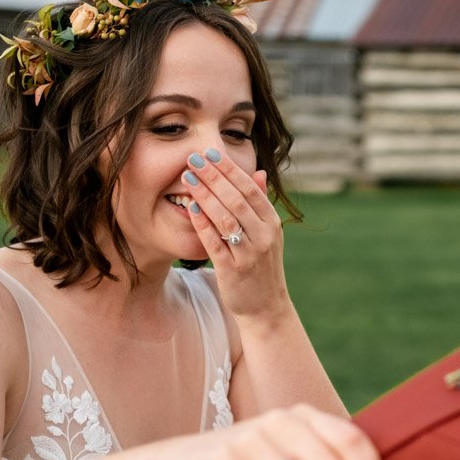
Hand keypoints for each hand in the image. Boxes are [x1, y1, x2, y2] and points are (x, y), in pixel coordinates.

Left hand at [180, 148, 287, 321]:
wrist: (266, 307)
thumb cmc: (262, 267)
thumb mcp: (268, 234)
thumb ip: (261, 204)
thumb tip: (259, 172)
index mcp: (272, 223)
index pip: (250, 188)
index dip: (229, 169)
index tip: (210, 152)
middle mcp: (264, 236)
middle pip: (236, 199)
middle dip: (213, 176)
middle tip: (193, 158)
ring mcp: (249, 253)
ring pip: (226, 217)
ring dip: (205, 194)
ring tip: (187, 177)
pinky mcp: (233, 270)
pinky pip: (215, 242)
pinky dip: (203, 223)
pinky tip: (191, 207)